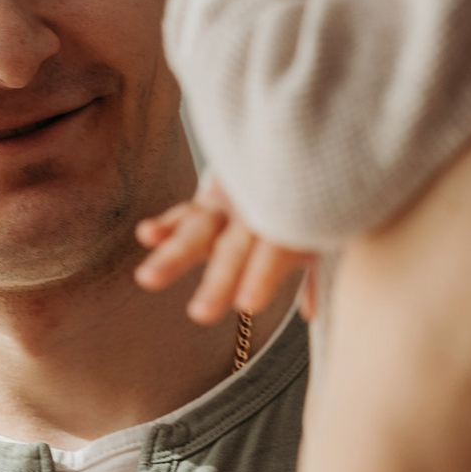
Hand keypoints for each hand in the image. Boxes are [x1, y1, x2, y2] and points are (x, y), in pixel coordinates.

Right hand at [135, 175, 316, 324]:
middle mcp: (255, 214)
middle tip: (199, 314)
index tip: (246, 305)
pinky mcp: (208, 202)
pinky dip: (165, 225)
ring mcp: (229, 206)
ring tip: (147, 279)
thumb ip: (319, 276)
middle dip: (217, 280)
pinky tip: (146, 234)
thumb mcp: (324, 239)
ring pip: (199, 230)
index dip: (261, 277)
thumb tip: (314, 313)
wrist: (292, 157)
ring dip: (174, 256)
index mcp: (289, 225)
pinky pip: (184, 213)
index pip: (274, 255)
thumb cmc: (311, 208)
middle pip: (233, 249)